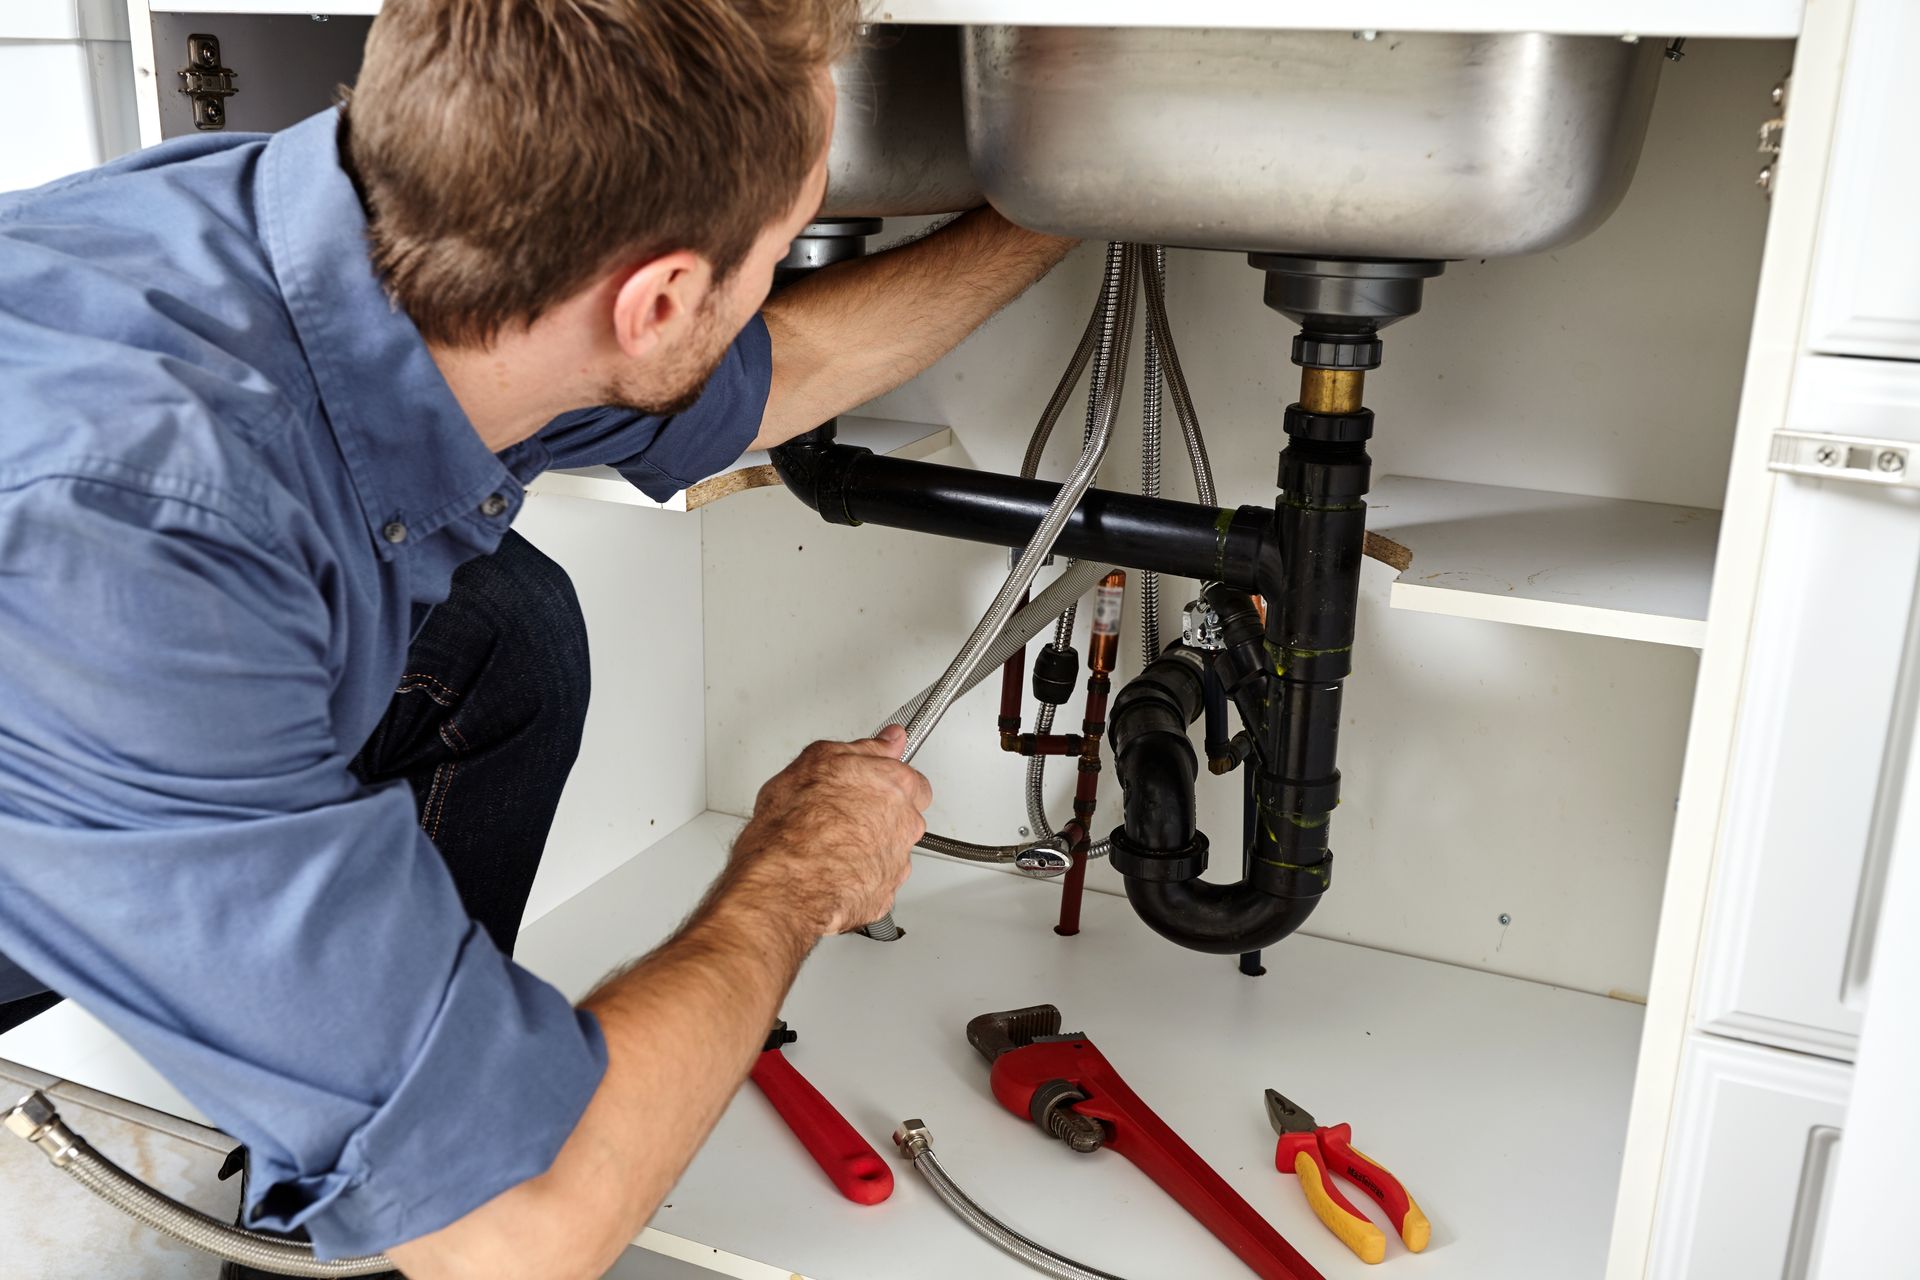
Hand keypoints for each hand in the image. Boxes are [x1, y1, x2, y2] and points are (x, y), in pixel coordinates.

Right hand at [728, 726, 931, 937]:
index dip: (883, 781)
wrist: (787, 882)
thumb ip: (863, 748)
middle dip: (882, 815)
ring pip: (892, 850)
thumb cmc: (794, 825)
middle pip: (906, 815)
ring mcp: (897, 862)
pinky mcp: (883, 895)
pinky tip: (834, 869)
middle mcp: (906, 823)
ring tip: (831, 846)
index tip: (868, 783)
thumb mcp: (818, 760)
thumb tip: (887, 739)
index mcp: (896, 785)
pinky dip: (861, 876)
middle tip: (844, 814)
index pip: (910, 778)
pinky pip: (877, 881)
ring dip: (870, 847)